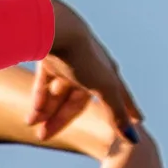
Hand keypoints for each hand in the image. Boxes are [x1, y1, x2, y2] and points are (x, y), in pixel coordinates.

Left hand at [44, 0, 144, 139]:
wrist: (56, 29)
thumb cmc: (83, 57)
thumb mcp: (104, 87)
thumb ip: (116, 112)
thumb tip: (132, 139)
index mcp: (107, 72)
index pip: (117, 98)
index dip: (124, 111)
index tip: (137, 120)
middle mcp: (89, 67)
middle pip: (75, 101)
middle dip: (59, 120)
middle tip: (43, 137)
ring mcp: (67, 62)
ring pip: (56, 94)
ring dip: (45, 113)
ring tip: (32, 128)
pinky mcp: (47, 57)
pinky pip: (43, 85)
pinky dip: (38, 101)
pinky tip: (30, 116)